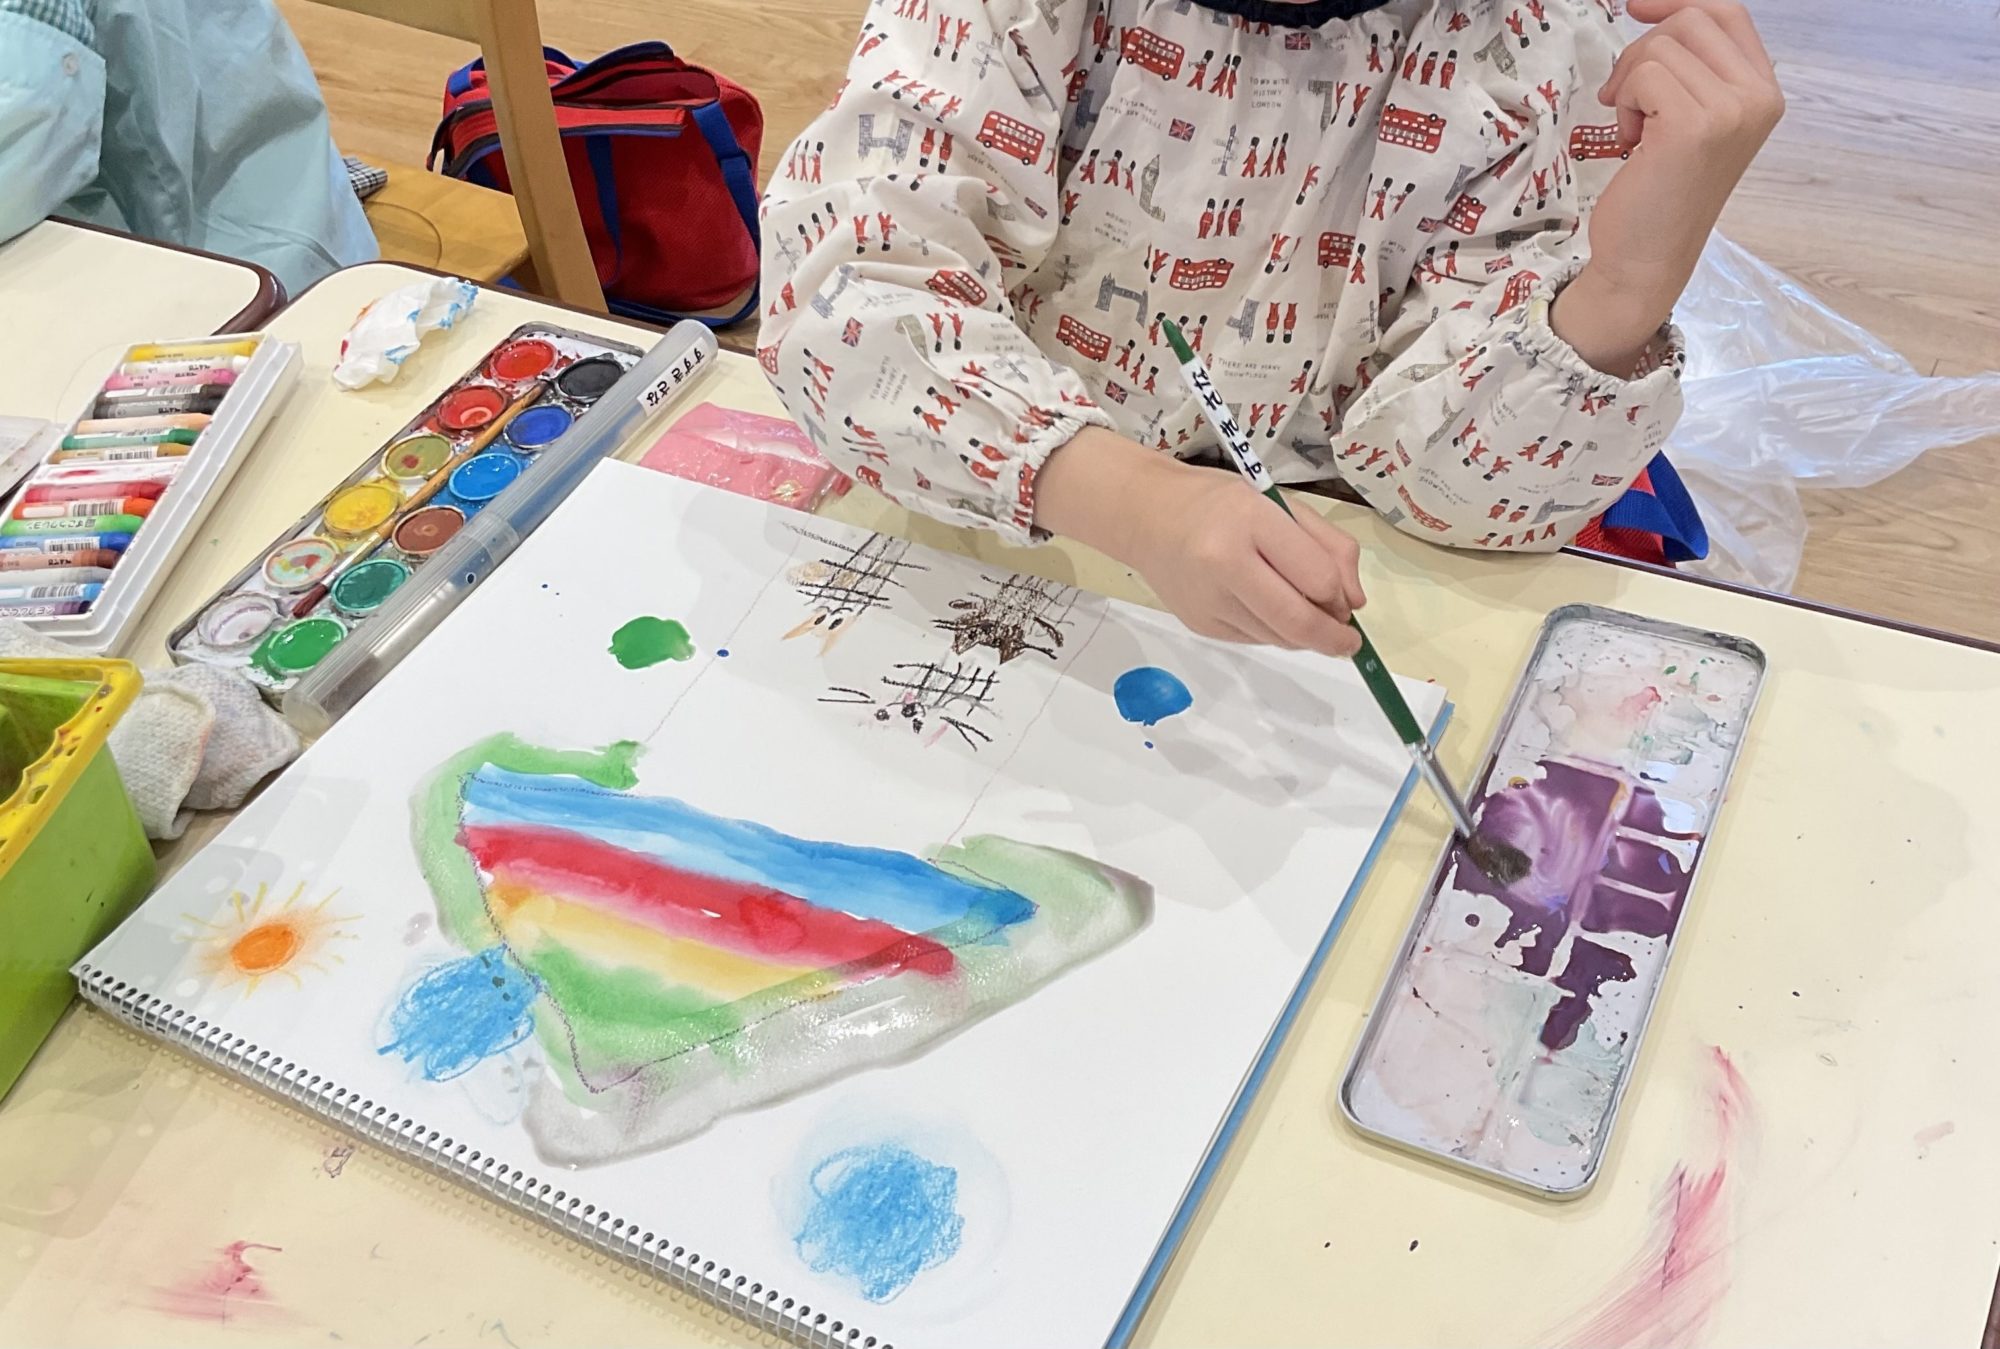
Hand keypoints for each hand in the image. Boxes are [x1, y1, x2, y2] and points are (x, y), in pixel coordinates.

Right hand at [1034, 428, 1365, 656]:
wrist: (1145, 516)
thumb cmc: (1218, 503)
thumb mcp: (1279, 505)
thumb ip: (1327, 546)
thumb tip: (1354, 602)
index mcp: (1251, 521)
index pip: (1316, 578)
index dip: (1341, 598)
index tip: (1347, 602)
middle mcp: (1225, 564)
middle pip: (1297, 622)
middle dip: (1333, 638)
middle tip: (1347, 641)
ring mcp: (1209, 600)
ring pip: (1279, 638)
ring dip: (1303, 634)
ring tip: (1302, 611)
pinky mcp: (1200, 625)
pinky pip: (1255, 639)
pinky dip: (1273, 631)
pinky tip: (1264, 606)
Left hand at [1554, 0, 1783, 373]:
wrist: (1646, 260)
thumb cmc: (1659, 193)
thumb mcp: (1690, 118)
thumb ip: (1691, 69)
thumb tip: (1652, 9)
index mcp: (1764, 92)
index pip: (1726, 12)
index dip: (1678, 2)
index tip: (1636, 9)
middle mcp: (1758, 97)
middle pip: (1691, 20)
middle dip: (1643, 51)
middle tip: (1628, 100)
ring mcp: (1732, 110)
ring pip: (1660, 46)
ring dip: (1630, 83)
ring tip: (1636, 129)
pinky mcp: (1695, 125)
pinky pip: (1643, 76)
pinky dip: (1624, 104)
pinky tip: (1632, 142)